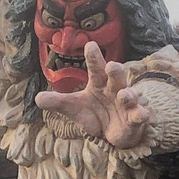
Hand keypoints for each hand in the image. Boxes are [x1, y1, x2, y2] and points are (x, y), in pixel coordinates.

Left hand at [35, 42, 151, 148]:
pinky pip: (140, 115)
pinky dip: (141, 114)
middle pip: (116, 75)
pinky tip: (141, 114)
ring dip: (128, 94)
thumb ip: (58, 102)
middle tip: (111, 65)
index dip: (93, 57)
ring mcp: (127, 103)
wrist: (111, 133)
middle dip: (115, 70)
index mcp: (99, 82)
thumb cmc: (94, 113)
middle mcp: (114, 88)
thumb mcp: (74, 108)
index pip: (95, 67)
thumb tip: (37, 99)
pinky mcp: (135, 119)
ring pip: (129, 95)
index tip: (89, 45)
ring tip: (124, 95)